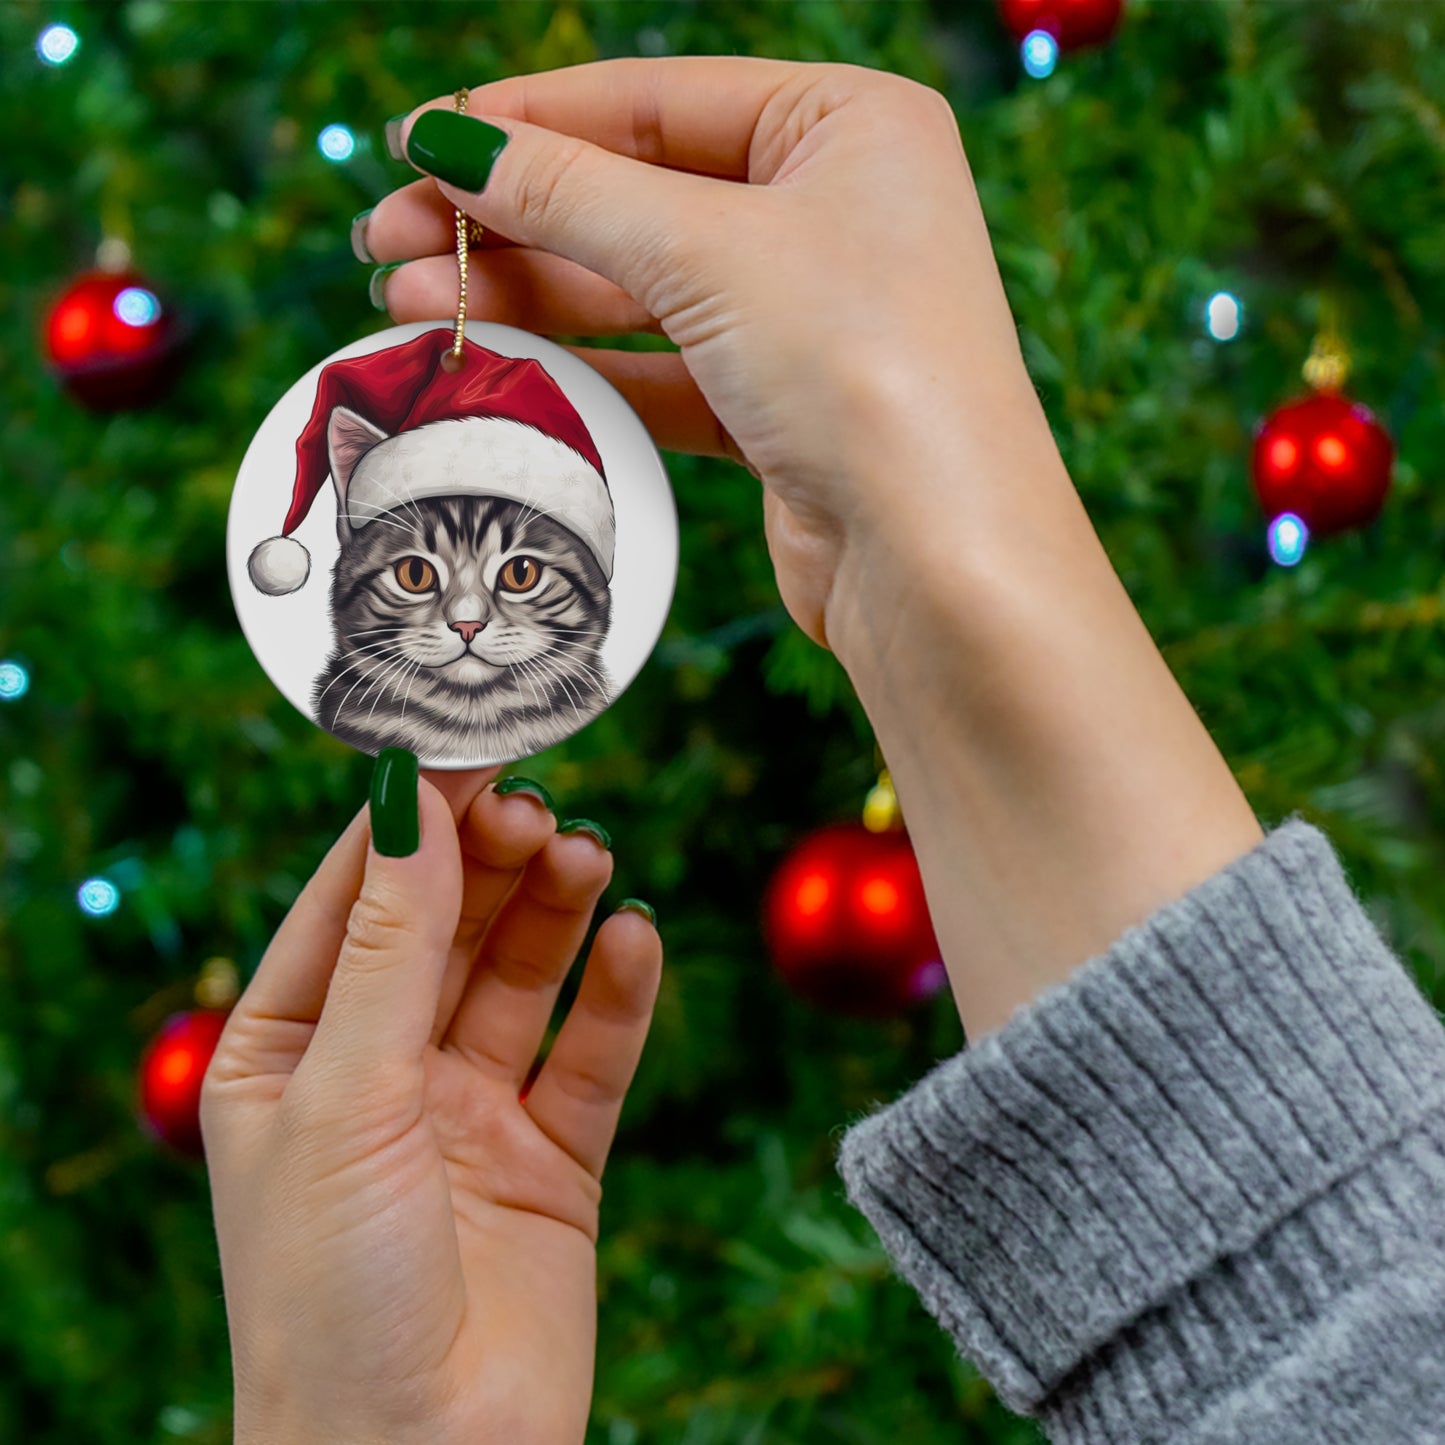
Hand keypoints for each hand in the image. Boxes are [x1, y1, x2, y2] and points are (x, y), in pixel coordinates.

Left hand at [201, 766, 661, 1444]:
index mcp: (290, 1052)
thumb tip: (412, 803)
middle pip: (447, 927)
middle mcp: (380, 1072)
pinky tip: (635, 940)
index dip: (410, 822)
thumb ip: (391, 947)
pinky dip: (617, 994)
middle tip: (540, 805)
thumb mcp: (346, 1095)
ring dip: (555, 911)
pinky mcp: (552, 1158)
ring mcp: (469, 1113)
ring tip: (588, 856)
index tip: (468, 746)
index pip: (353, 901)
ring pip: (522, 977)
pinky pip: (590, 1055)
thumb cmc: (330, 1295)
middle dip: (490, 862)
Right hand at [362, 60, 1262, 1041]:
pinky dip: (580, 364)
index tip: (419, 146)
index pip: (657, 99)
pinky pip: (660, 366)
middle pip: (637, 195)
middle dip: (510, 219)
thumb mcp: (707, 252)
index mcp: (848, 126)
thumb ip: (571, 193)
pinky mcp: (780, 407)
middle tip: (388, 241)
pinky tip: (492, 360)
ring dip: (527, 293)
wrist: (939, 560)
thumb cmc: (864, 370)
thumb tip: (449, 144)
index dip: (529, 121)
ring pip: (639, 288)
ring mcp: (807, 314)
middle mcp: (834, 211)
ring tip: (410, 302)